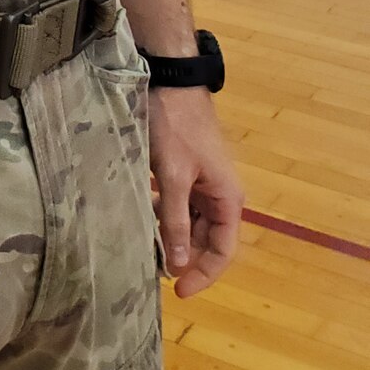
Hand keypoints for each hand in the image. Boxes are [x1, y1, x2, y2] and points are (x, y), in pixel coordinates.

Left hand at [148, 87, 242, 298]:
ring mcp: (203, 180)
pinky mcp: (185, 168)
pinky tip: (141, 214)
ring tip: (143, 245)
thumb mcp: (172, 175)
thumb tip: (178, 265)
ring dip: (170, 234)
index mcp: (227, 199)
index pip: (222, 251)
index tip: (178, 292)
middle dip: (182, 255)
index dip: (203, 274)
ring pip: (189, 221)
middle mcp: (220, 193)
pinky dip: (163, 212)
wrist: (169, 77)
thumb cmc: (174, 125)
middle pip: (205, 238)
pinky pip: (178, 201)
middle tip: (152, 270)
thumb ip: (175, 220)